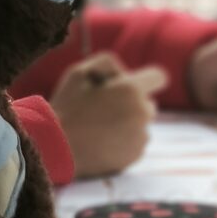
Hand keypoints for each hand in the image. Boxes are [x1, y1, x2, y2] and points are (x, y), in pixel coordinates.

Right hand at [53, 56, 165, 177]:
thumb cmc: (67, 106)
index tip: (139, 84)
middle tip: (105, 108)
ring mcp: (141, 136)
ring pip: (141, 124)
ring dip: (128, 123)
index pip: (158, 77)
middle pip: (148, 103)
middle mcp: (142, 113)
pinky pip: (136, 142)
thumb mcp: (79, 72)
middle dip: (132, 103)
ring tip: (99, 127)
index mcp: (131, 90)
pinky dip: (124, 141)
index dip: (148, 79)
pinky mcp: (136, 154)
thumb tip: (125, 73)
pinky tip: (102, 141)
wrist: (58, 147)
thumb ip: (108, 63)